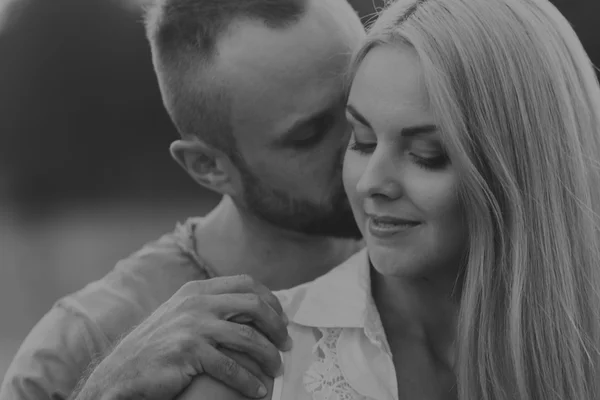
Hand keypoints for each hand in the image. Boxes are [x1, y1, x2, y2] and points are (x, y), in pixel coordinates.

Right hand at [76, 275, 290, 399]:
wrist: (122, 372)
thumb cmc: (157, 346)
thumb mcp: (182, 314)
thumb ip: (210, 305)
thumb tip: (250, 308)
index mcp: (197, 290)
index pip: (246, 283)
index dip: (271, 300)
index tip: (281, 319)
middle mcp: (197, 302)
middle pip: (254, 305)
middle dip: (277, 325)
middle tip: (287, 344)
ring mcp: (193, 326)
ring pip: (248, 337)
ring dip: (269, 355)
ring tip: (277, 370)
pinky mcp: (189, 352)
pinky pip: (231, 367)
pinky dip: (249, 381)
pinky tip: (258, 391)